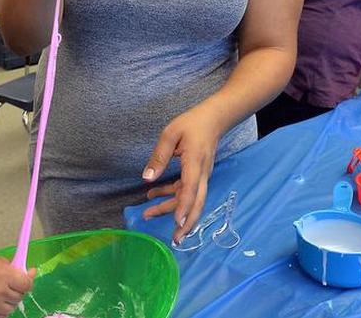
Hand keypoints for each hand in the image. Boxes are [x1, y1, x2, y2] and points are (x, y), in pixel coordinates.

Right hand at [0, 255, 35, 317]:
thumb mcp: (1, 262)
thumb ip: (18, 270)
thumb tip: (32, 274)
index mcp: (4, 276)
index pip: (27, 285)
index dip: (27, 282)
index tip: (23, 281)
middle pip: (20, 297)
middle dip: (16, 291)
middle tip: (8, 286)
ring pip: (12, 308)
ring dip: (9, 302)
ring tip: (0, 294)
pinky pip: (2, 317)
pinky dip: (1, 311)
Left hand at [140, 106, 223, 243]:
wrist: (213, 120)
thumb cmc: (191, 124)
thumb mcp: (170, 134)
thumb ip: (159, 157)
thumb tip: (146, 179)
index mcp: (194, 163)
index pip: (191, 189)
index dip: (184, 207)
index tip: (177, 223)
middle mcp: (201, 175)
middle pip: (197, 203)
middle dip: (187, 223)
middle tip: (175, 240)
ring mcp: (201, 177)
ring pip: (190, 201)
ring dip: (172, 210)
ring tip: (149, 215)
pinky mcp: (197, 176)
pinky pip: (186, 192)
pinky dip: (171, 197)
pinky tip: (153, 195)